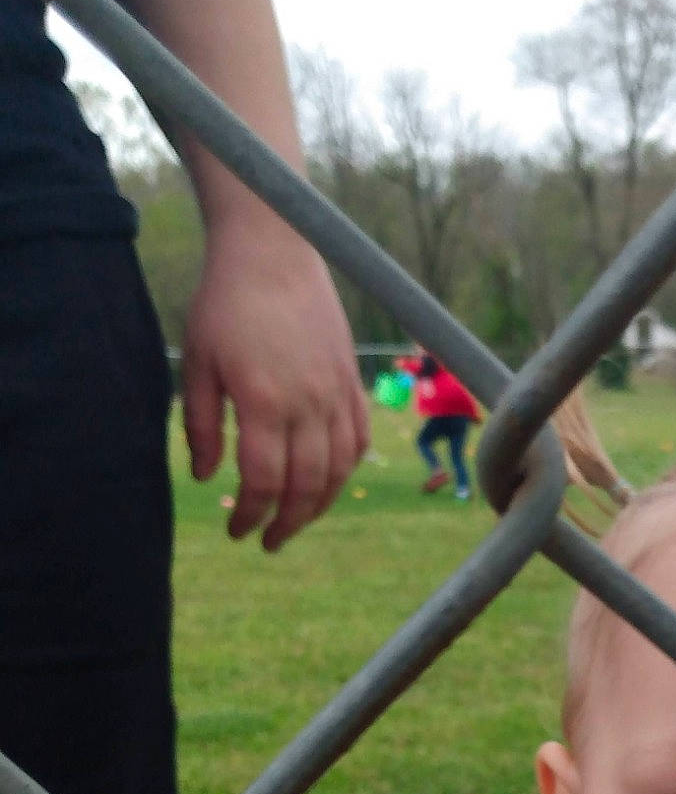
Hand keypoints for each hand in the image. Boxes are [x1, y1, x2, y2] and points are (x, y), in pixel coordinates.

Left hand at [181, 224, 369, 551]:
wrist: (274, 250)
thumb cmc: (226, 302)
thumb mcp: (198, 362)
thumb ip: (203, 425)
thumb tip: (206, 478)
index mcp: (264, 401)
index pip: (265, 481)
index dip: (252, 515)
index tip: (237, 532)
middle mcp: (308, 403)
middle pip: (306, 486)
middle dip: (287, 523)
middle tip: (268, 542)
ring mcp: (336, 393)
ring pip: (339, 470)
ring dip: (319, 505)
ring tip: (297, 520)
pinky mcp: (351, 382)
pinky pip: (358, 440)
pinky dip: (345, 470)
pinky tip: (327, 481)